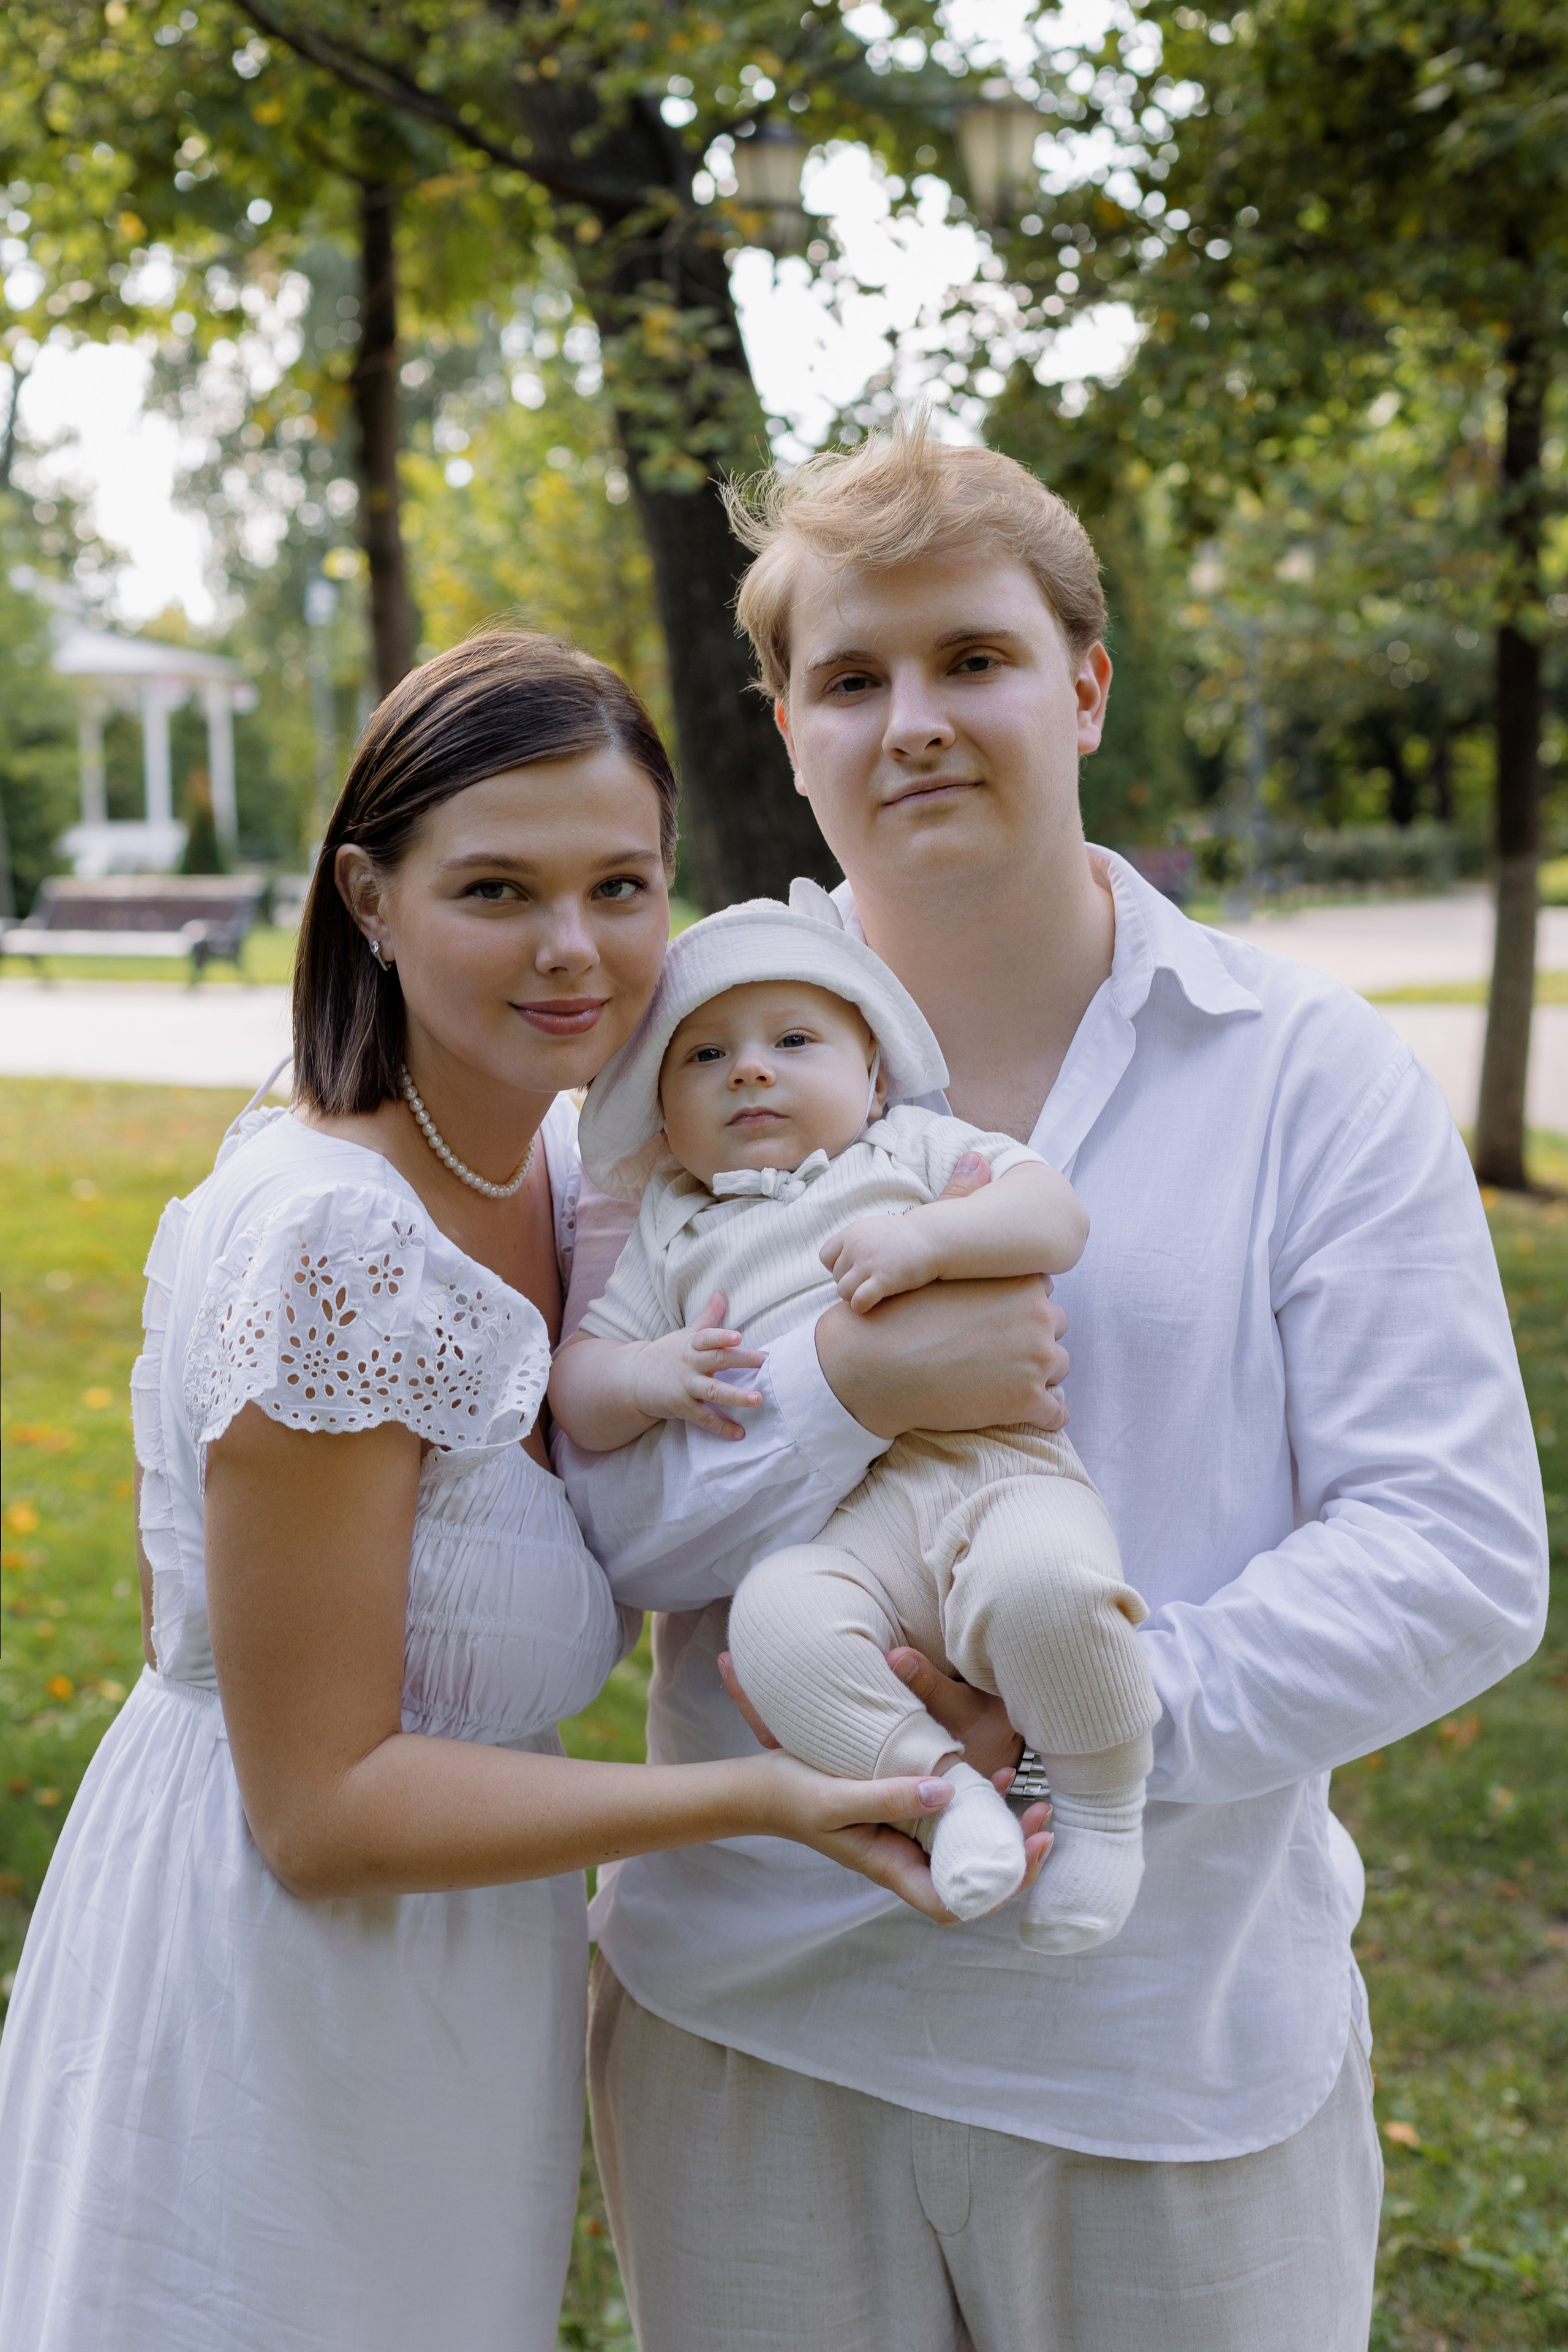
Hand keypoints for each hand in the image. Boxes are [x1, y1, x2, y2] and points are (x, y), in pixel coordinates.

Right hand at [628, 1300, 766, 1439]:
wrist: (633, 1380)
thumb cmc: (667, 1354)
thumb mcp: (686, 1335)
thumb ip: (707, 1317)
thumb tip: (721, 1293)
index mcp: (692, 1345)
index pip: (707, 1337)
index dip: (721, 1336)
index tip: (738, 1337)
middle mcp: (689, 1364)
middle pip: (717, 1361)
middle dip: (742, 1360)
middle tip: (765, 1361)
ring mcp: (685, 1387)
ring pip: (713, 1391)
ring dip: (736, 1396)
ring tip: (757, 1400)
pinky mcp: (681, 1408)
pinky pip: (704, 1419)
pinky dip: (722, 1427)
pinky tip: (740, 1434)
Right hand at [718, 1651, 1052, 1923]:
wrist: (760, 1788)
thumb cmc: (792, 1797)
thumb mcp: (835, 1798)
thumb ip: (887, 1797)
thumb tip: (946, 1793)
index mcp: (891, 1868)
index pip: (955, 1903)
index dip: (999, 1887)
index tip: (1028, 1850)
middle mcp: (905, 1858)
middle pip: (972, 1877)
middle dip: (1014, 1856)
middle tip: (1043, 1819)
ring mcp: (905, 1836)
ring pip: (966, 1846)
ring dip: (1002, 1828)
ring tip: (1032, 1796)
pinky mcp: (903, 1810)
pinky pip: (949, 1814)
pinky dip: (977, 1800)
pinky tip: (993, 1772)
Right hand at [815, 1274, 1068, 1441]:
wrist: (879, 1366)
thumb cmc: (903, 1320)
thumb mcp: (948, 1283)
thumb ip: (982, 1284)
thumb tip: (991, 1293)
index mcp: (1021, 1284)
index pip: (1042, 1291)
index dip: (1020, 1308)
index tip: (999, 1321)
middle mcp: (1039, 1318)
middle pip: (1056, 1326)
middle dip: (1034, 1338)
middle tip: (1001, 1353)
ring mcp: (1037, 1360)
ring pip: (1060, 1368)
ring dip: (1040, 1376)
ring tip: (1007, 1383)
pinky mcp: (1027, 1401)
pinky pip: (1057, 1412)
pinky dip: (1046, 1415)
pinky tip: (1028, 1415)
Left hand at [820, 1212, 938, 1313]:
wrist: (933, 1239)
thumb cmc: (903, 1238)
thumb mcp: (873, 1229)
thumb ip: (853, 1241)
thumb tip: (833, 1262)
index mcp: (852, 1233)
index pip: (825, 1257)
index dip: (836, 1267)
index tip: (853, 1271)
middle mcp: (857, 1246)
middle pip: (836, 1277)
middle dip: (850, 1283)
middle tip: (869, 1283)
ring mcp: (870, 1262)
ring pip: (843, 1291)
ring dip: (854, 1296)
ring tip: (870, 1293)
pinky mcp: (884, 1279)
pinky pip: (858, 1300)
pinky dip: (860, 1306)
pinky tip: (871, 1304)